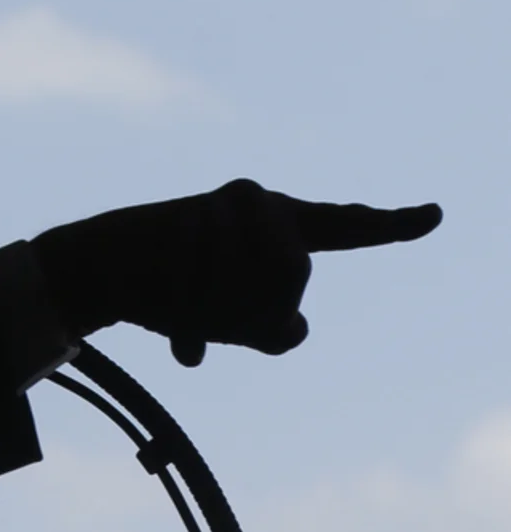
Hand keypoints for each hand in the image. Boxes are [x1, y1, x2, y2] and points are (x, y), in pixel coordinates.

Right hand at [29, 178, 442, 365]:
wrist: (96, 266)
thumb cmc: (160, 290)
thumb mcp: (223, 321)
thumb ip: (272, 327)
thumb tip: (296, 326)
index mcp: (277, 228)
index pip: (346, 227)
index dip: (392, 223)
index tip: (435, 217)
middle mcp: (266, 206)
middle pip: (290, 281)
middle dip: (246, 309)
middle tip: (197, 311)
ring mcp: (241, 204)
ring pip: (264, 282)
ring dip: (218, 307)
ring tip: (178, 297)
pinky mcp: (212, 206)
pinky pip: (230, 274)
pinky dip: (197, 299)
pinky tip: (171, 295)